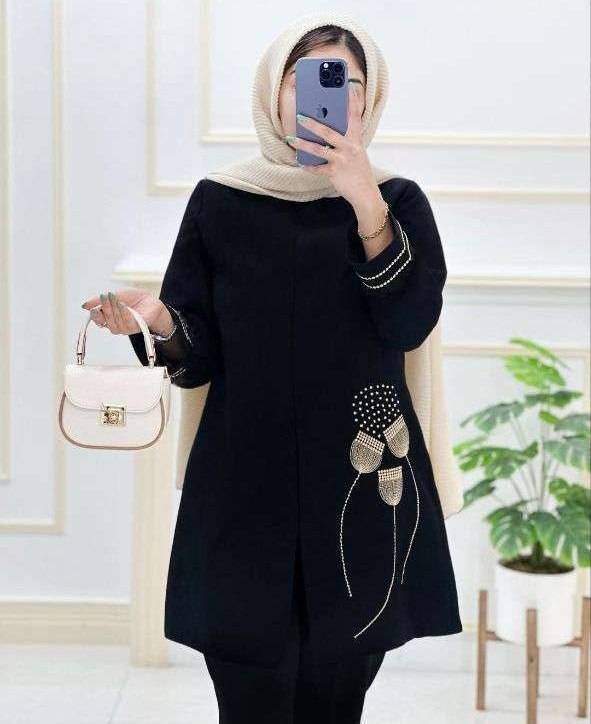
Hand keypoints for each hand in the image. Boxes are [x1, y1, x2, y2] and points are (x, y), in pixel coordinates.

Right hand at [80, 288, 172, 335]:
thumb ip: (98, 300)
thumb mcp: (114, 295)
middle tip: (105, 295)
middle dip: (105, 307)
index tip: (94, 307)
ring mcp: (126, 329)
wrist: (150, 300)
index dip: (95, 315)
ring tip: (116, 298)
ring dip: (115, 309)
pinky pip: (128, 323)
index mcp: (108, 318)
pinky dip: (124, 313)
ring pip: (116, 322)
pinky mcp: (137, 328)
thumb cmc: (132, 299)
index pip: (98, 320)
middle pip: (106, 320)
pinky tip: (123, 305)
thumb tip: (83, 305)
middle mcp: (116, 326)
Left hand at [285, 81, 380, 208]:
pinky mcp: (336, 173)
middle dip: (313, 123)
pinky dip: (308, 166)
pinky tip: (299, 162)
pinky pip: (318, 169)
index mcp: (356, 140)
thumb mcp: (356, 153)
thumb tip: (322, 132)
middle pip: (329, 132)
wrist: (366, 193)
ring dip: (303, 144)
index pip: (354, 117)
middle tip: (299, 115)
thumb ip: (344, 141)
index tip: (347, 87)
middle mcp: (350, 148)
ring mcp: (343, 160)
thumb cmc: (358, 171)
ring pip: (319, 150)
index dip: (351, 101)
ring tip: (291, 139)